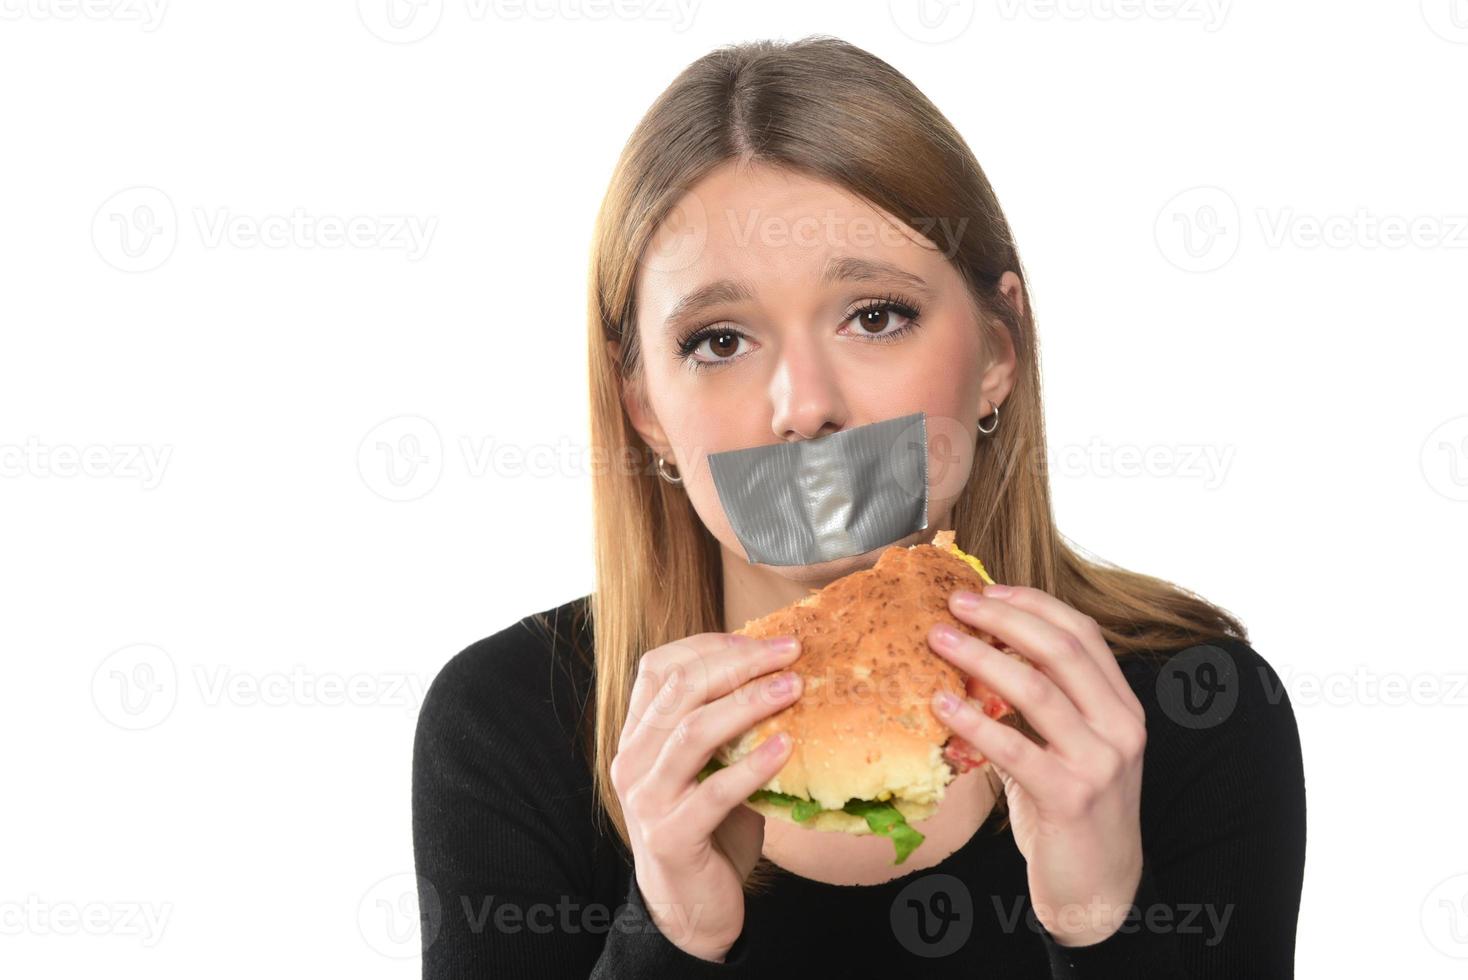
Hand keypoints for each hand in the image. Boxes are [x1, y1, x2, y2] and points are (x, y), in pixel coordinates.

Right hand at [610, 632, 802, 960]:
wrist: (691, 907)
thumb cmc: (710, 826)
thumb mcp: (711, 764)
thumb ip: (725, 723)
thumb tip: (780, 669)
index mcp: (637, 734)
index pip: (659, 666)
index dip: (710, 644)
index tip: (764, 639)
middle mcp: (632, 759)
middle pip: (680, 689)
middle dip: (739, 662)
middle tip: (791, 652)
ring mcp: (646, 799)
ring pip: (692, 732)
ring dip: (748, 703)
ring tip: (794, 687)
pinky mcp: (671, 836)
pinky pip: (714, 793)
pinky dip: (753, 766)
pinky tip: (786, 748)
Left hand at [925, 585, 1147, 945]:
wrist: (1099, 889)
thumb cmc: (1069, 809)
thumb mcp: (1062, 746)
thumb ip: (1036, 703)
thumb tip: (972, 648)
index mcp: (1122, 705)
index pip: (1082, 633)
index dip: (1031, 604)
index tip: (984, 589)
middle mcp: (1121, 726)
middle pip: (1061, 649)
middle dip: (1003, 618)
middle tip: (953, 604)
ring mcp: (1101, 762)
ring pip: (1037, 690)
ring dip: (981, 658)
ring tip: (938, 641)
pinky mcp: (1072, 797)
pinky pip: (1016, 749)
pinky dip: (974, 722)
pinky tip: (941, 706)